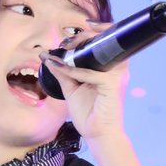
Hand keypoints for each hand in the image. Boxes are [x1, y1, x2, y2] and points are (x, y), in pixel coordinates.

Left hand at [40, 21, 129, 143]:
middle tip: (64, 42)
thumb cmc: (89, 113)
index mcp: (111, 66)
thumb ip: (63, 72)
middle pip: (105, 39)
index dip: (94, 30)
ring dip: (81, 46)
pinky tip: (62, 68)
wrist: (98, 135)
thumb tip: (48, 57)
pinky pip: (92, 73)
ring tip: (64, 48)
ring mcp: (117, 75)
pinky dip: (75, 70)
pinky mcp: (113, 85)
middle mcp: (117, 68)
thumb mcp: (72, 88)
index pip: (107, 40)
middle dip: (83, 36)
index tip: (74, 32)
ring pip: (100, 51)